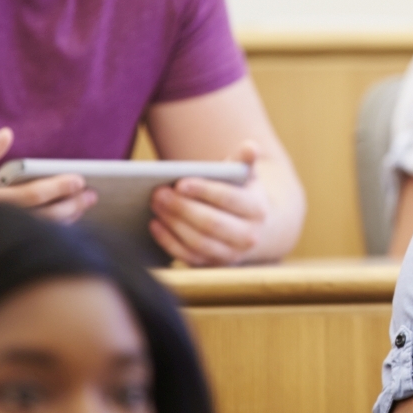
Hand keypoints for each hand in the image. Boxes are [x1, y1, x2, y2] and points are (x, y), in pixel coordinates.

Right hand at [0, 128, 95, 231]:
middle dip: (71, 206)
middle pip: (43, 219)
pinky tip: (69, 219)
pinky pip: (35, 241)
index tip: (80, 180)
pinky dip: (55, 230)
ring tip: (85, 204)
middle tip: (92, 194)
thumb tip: (7, 134)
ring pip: (41, 233)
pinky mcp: (2, 247)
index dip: (57, 188)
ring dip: (68, 220)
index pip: (29, 197)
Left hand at [148, 140, 268, 265]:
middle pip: (211, 223)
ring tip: (155, 204)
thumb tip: (251, 146)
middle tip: (158, 192)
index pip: (229, 199)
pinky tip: (155, 224)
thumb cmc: (239, 194)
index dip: (204, 191)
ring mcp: (231, 254)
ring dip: (173, 223)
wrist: (248, 227)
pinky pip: (187, 256)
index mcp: (257, 210)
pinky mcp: (212, 265)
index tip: (179, 182)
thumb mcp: (245, 177)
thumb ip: (244, 161)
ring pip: (198, 242)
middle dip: (182, 208)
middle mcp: (248, 236)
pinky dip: (168, 241)